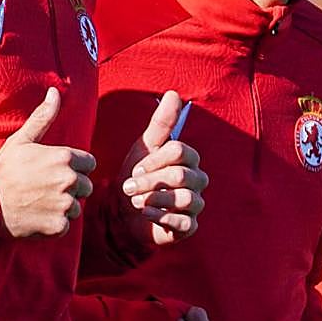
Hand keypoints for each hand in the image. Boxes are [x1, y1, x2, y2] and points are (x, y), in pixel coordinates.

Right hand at [0, 88, 95, 237]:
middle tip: (44, 188)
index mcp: (65, 157)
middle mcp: (69, 180)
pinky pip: (65, 225)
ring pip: (76, 207)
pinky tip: (36, 216)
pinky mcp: (58, 226)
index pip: (89, 164)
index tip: (55, 171)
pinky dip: (54, 224)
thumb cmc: (3, 169)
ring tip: (38, 202)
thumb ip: (43, 117)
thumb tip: (55, 91)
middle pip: (86, 186)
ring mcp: (64, 204)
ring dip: (62, 207)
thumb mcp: (22, 139)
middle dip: (71, 188)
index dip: (74, 168)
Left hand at [120, 92, 207, 245]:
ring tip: (136, 201)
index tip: (136, 167)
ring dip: (154, 199)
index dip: (154, 159)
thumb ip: (161, 122)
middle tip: (130, 187)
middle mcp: (197, 180)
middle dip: (150, 181)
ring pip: (184, 198)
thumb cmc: (138, 175)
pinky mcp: (189, 227)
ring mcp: (195, 204)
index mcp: (189, 159)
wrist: (124, 212)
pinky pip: (183, 222)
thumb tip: (173, 93)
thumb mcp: (145, 147)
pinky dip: (161, 217)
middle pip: (180, 175)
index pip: (179, 151)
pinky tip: (145, 214)